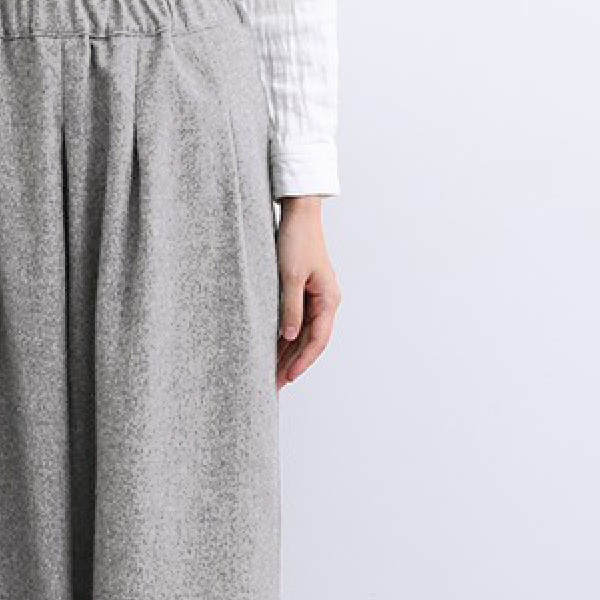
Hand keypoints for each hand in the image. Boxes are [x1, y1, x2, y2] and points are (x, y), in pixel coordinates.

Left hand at [274, 196, 340, 389]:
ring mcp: (315, 299)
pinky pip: (295, 323)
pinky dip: (284, 339)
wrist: (298, 214)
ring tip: (270, 374)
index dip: (303, 361)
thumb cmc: (296, 240)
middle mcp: (325, 302)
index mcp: (328, 299)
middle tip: (274, 385)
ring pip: (302, 335)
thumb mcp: (289, 277)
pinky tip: (272, 353)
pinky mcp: (303, 294)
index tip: (288, 377)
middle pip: (309, 342)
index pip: (318, 339)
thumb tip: (290, 338)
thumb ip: (290, 308)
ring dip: (287, 355)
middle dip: (292, 364)